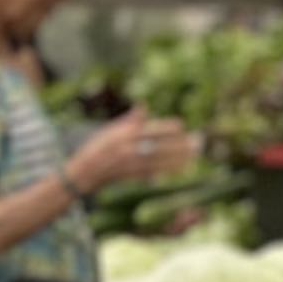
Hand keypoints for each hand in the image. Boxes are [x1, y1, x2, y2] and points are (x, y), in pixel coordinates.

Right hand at [65, 113, 186, 194]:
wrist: (85, 171)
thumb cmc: (100, 148)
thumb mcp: (112, 130)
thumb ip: (131, 120)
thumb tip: (144, 105)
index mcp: (123, 134)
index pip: (149, 129)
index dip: (166, 128)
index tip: (182, 126)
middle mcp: (126, 148)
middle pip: (158, 145)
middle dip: (178, 144)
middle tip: (197, 141)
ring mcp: (129, 163)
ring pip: (159, 160)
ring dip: (179, 158)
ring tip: (195, 154)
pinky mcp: (132, 176)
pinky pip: (154, 172)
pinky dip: (169, 170)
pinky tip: (183, 168)